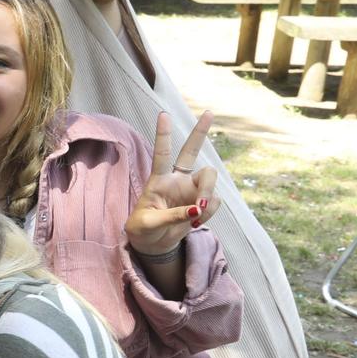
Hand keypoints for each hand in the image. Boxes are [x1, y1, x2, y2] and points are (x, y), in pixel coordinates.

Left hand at [126, 111, 220, 257]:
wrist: (153, 245)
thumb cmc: (143, 230)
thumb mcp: (148, 224)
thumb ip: (170, 216)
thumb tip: (196, 210)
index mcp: (158, 180)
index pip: (161, 154)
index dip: (163, 135)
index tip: (163, 114)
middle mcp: (177, 179)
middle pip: (191, 151)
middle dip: (200, 132)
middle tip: (208, 112)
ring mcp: (191, 190)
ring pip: (210, 179)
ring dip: (207, 195)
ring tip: (196, 214)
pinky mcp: (202, 203)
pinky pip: (214, 203)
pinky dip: (208, 213)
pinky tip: (195, 222)